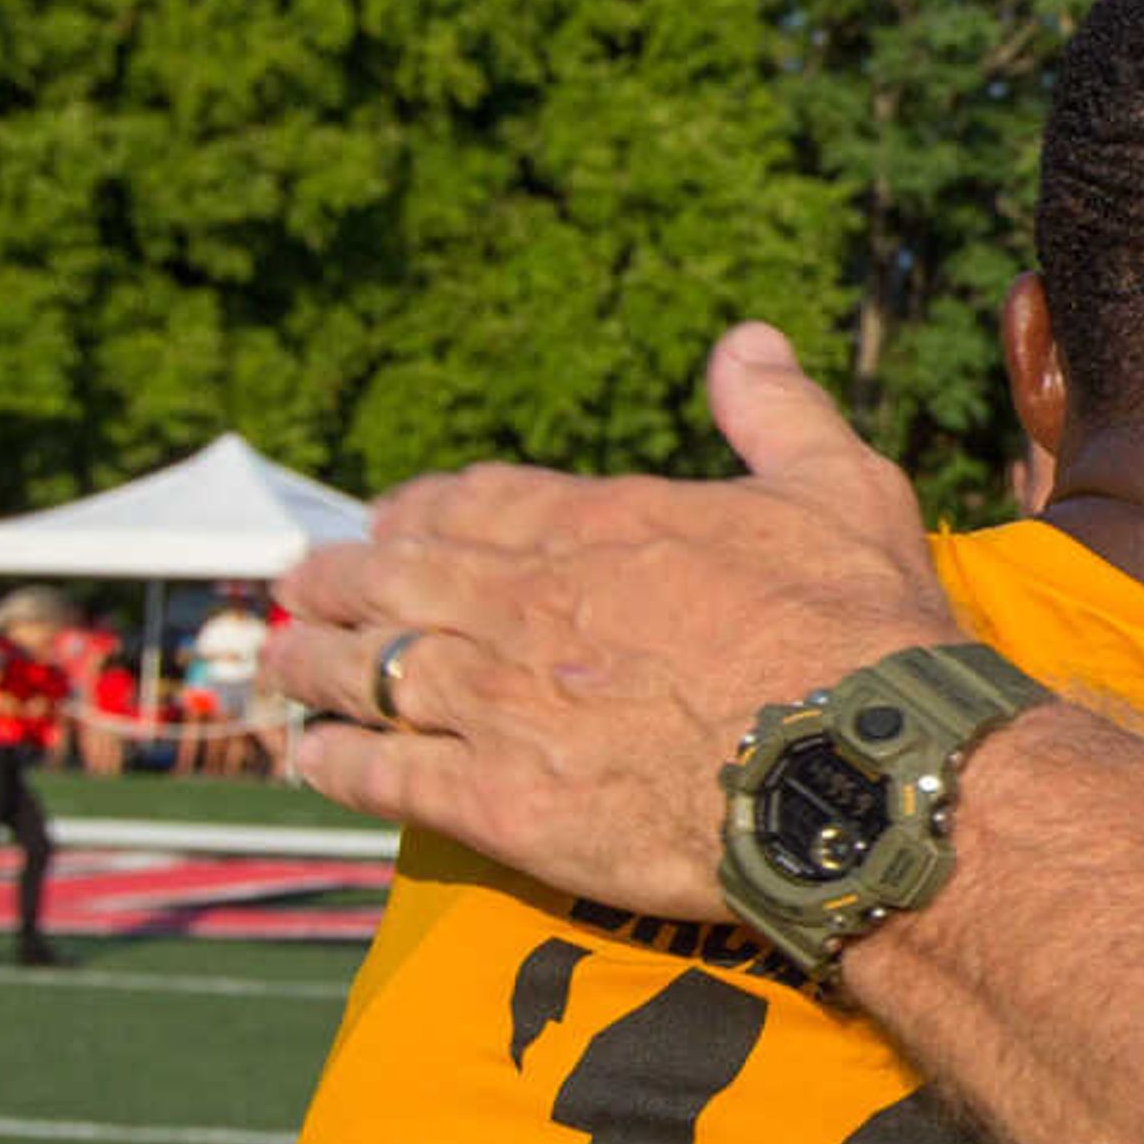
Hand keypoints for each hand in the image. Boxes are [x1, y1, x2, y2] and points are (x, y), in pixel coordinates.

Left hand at [267, 324, 961, 916]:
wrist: (859, 768)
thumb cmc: (862, 631)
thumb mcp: (841, 489)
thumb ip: (778, 414)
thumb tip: (748, 341)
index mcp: (595, 525)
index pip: (469, 503)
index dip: (417, 513)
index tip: (389, 523)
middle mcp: (522, 605)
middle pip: (391, 582)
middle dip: (334, 581)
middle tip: (298, 586)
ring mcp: (499, 705)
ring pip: (366, 672)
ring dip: (311, 664)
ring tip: (281, 667)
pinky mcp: (498, 803)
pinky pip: (382, 774)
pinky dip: (334, 762)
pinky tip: (309, 758)